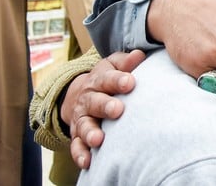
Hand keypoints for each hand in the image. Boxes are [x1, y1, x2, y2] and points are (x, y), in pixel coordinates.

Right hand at [66, 50, 145, 168]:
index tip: (130, 82)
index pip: (108, 78)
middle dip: (105, 106)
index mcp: (99, 80)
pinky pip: (76, 146)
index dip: (118, 80)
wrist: (80, 93)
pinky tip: (89, 161)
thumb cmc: (107, 78)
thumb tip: (139, 55)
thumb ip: (126, 62)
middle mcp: (88, 99)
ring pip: (84, 125)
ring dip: (91, 132)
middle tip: (117, 110)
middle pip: (95, 102)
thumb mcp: (114, 65)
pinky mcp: (77, 135)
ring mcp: (81, 118)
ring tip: (99, 140)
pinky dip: (81, 154)